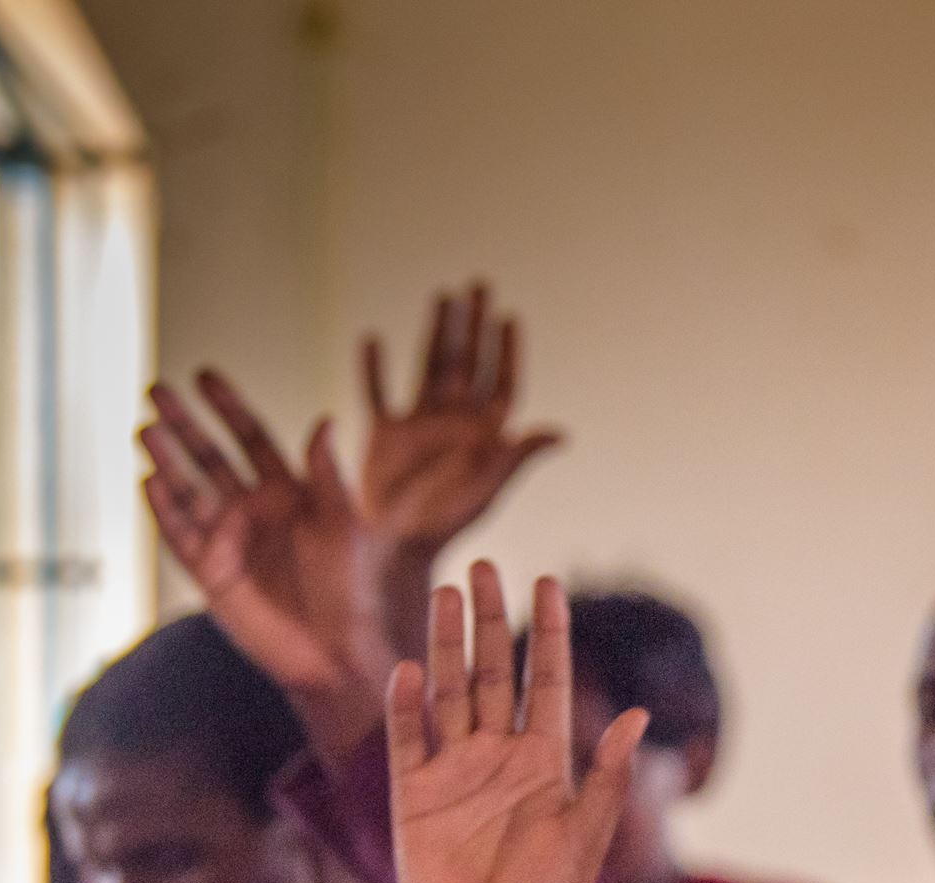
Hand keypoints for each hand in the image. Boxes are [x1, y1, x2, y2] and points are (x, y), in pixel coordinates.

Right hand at [142, 372, 386, 728]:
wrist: (339, 651)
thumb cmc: (353, 590)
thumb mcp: (346, 527)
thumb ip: (328, 477)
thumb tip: (325, 420)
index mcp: (287, 492)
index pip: (250, 438)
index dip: (228, 407)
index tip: (204, 376)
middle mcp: (252, 510)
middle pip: (209, 456)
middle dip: (184, 424)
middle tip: (156, 389)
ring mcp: (228, 539)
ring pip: (188, 490)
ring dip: (166, 460)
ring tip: (145, 428)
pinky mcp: (210, 573)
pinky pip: (181, 536)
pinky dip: (165, 510)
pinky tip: (150, 481)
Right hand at [358, 286, 561, 560]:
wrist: (401, 546)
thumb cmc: (448, 522)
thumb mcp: (487, 487)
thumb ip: (518, 456)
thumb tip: (561, 432)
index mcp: (484, 434)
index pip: (501, 382)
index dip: (506, 351)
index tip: (509, 317)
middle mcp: (454, 423)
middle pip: (467, 362)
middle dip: (473, 325)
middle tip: (480, 284)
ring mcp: (419, 425)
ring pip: (429, 366)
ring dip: (436, 331)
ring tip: (443, 295)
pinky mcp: (385, 434)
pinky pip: (377, 393)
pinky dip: (374, 367)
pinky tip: (373, 339)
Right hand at [387, 563, 643, 882]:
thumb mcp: (588, 839)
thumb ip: (608, 778)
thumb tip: (636, 717)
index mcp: (545, 764)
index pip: (545, 682)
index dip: (548, 633)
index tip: (550, 582)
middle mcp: (497, 759)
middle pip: (492, 672)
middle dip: (490, 619)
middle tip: (485, 564)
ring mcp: (451, 773)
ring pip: (448, 692)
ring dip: (447, 642)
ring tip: (447, 590)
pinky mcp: (411, 798)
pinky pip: (407, 740)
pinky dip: (407, 705)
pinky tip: (411, 667)